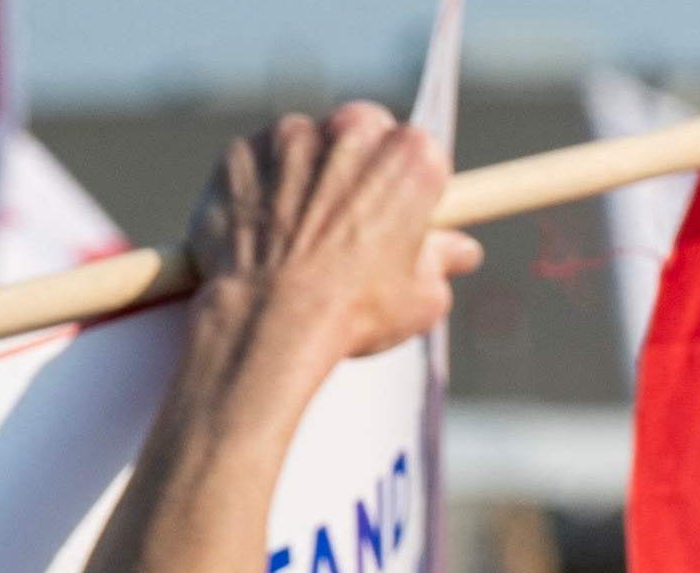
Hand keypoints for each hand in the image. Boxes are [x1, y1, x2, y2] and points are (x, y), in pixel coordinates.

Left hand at [180, 106, 475, 378]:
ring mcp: (290, 137)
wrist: (271, 318)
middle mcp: (351, 132)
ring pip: (307, 141)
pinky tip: (267, 227)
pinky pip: (258, 159)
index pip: (421, 148)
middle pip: (364, 128)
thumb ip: (441, 260)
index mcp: (410, 159)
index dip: (412, 181)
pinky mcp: (241, 152)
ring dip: (310, 170)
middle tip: (355, 212)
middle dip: (362, 160)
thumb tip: (459, 250)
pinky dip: (264, 184)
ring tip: (306, 228)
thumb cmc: (358, 309)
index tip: (405, 207)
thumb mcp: (423, 295)